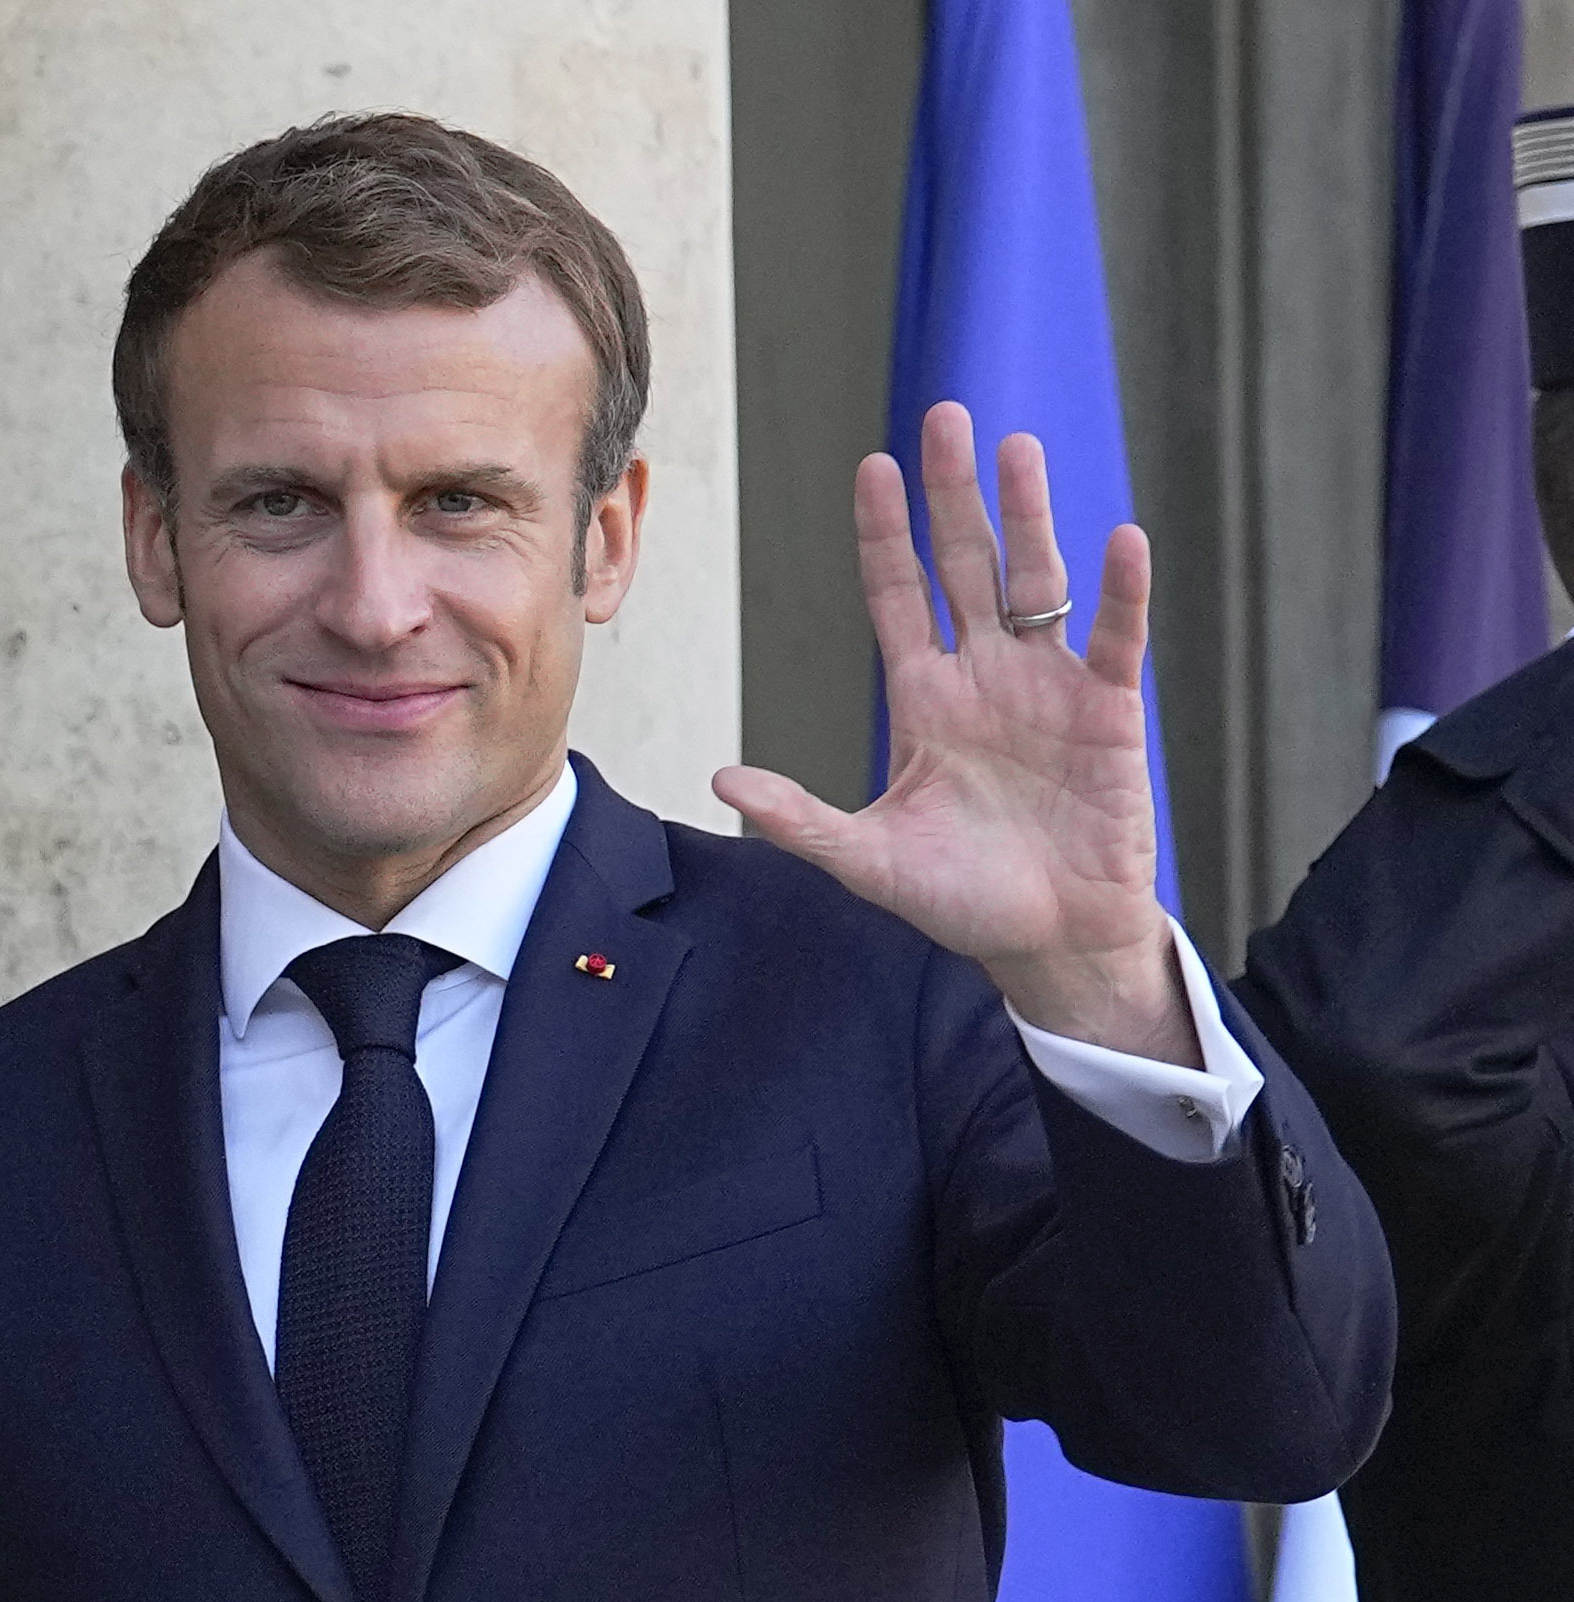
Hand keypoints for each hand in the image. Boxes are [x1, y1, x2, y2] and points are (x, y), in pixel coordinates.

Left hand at [712, 402, 1197, 1065]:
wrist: (1047, 943)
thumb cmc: (960, 901)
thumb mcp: (865, 859)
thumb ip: (798, 818)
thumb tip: (720, 778)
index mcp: (924, 701)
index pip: (898, 596)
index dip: (885, 536)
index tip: (872, 468)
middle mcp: (984, 677)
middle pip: (964, 565)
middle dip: (952, 495)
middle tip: (943, 418)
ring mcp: (1048, 687)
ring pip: (1036, 579)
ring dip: (1028, 514)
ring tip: (1016, 446)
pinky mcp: (1108, 712)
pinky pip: (1112, 637)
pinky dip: (1120, 591)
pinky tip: (1121, 536)